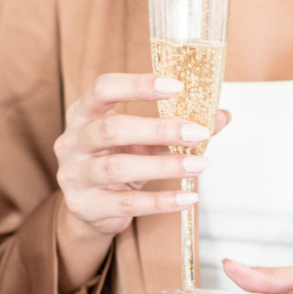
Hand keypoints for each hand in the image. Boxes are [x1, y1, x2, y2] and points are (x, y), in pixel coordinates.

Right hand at [54, 73, 228, 291]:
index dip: (137, 85)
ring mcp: (74, 175)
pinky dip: (160, 201)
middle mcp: (72, 142)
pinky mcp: (85, 206)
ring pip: (117, 167)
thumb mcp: (142, 140)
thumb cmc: (116, 162)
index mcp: (82, 114)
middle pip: (110, 129)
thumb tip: (221, 116)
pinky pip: (126, 203)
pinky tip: (187, 197)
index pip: (102, 89)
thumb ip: (175, 126)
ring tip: (199, 164)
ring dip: (164, 165)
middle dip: (158, 129)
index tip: (176, 86)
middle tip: (197, 132)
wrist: (88, 207)